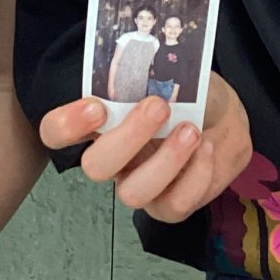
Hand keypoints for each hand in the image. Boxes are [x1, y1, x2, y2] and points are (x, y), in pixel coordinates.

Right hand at [39, 73, 251, 223]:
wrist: (223, 114)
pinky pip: (173, 205)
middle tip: (159, 107)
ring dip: (166, 161)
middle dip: (128, 137)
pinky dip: (195, 176)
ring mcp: (138, 185)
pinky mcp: (169, 205)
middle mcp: (112, 159)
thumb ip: (148, 75)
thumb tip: (145, 75)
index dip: (66, 125)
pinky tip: (208, 148)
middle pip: (95, 167)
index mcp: (100, 123)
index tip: (96, 106)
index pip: (55, 132)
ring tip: (192, 131)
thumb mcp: (167, 73)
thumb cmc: (187, 91)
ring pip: (133, 194)